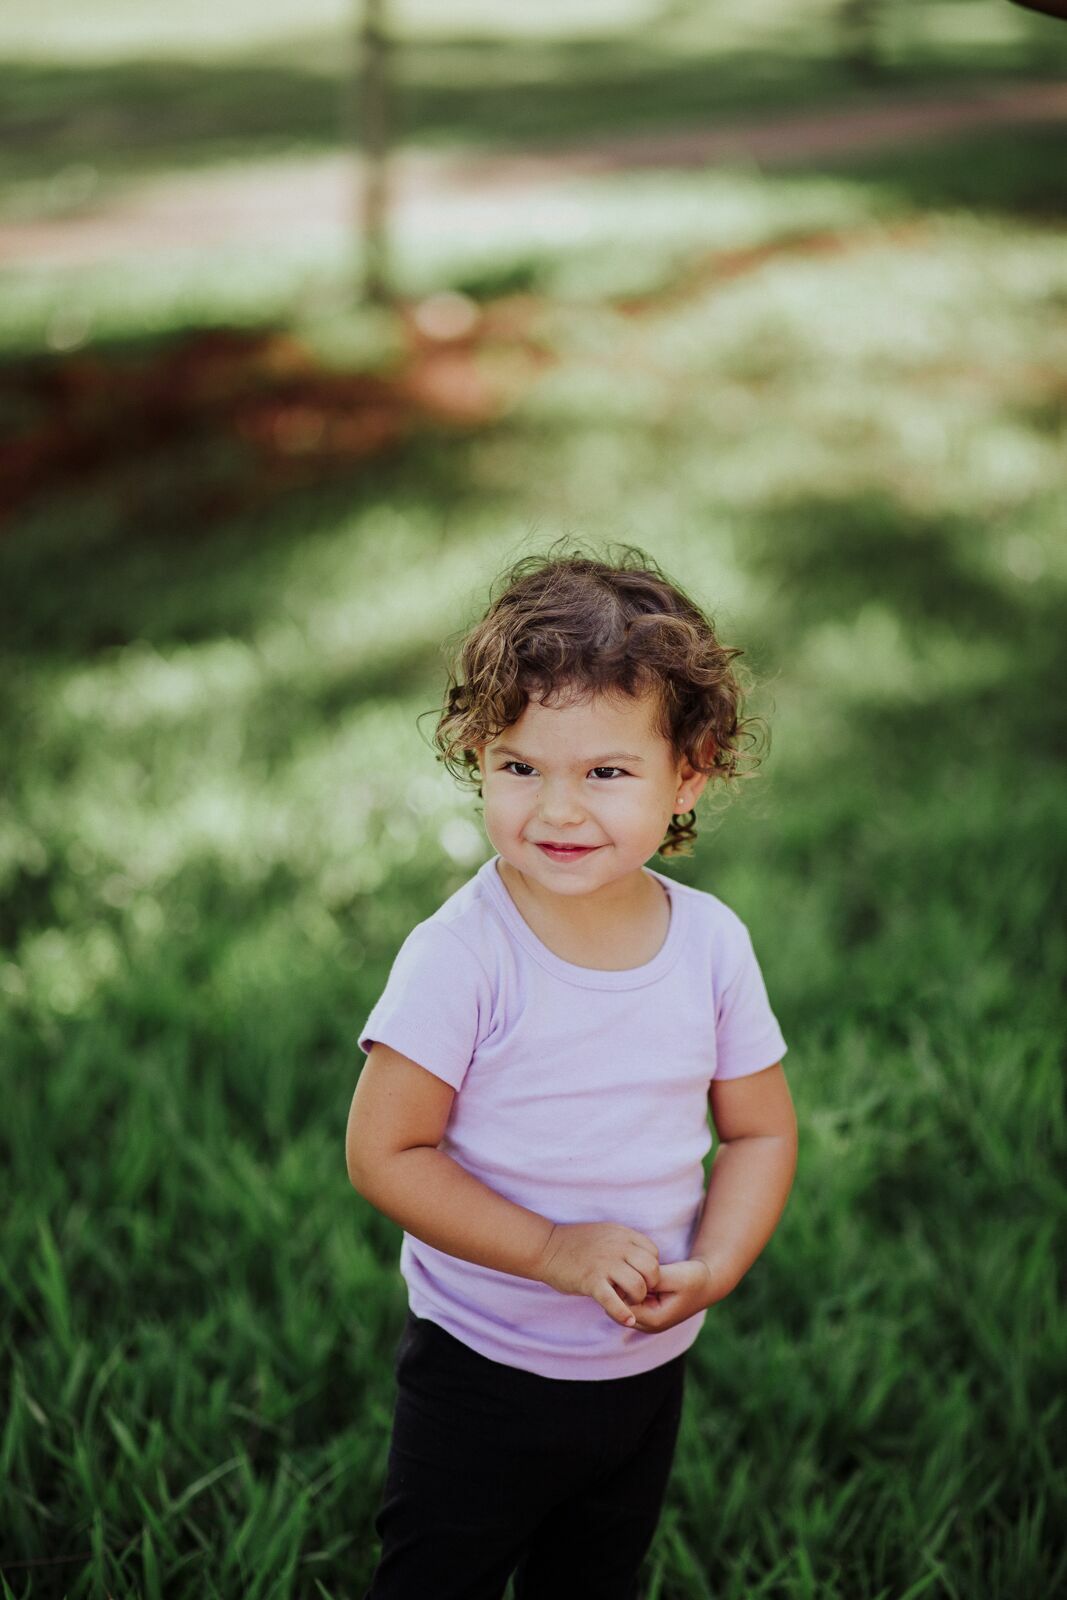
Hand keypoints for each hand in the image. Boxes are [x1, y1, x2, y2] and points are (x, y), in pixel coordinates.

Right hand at [538, 1222, 660, 1327]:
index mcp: (622, 1234)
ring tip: (626, 1301)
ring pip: (638, 1286)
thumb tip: (642, 1259)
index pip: (653, 1252)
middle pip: (652, 1269)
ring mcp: (604, 1264)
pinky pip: (614, 1301)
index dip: (650, 1268)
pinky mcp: (591, 1281)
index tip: (640, 1277)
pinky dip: (623, 1314)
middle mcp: (617, 1247)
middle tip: (637, 1292)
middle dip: (649, 1285)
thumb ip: (624, 1243)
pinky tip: (627, 1320)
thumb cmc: (575, 1243)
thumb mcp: (605, 1233)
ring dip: (636, 1299)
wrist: (546, 1247)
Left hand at [629, 1256, 729, 1333]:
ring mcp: (648, 1321)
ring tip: (628, 1269)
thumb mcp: (674, 1276)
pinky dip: (629, 1289)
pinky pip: (630, 1301)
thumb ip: (650, 1279)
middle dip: (619, 1289)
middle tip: (621, 1267)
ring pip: (623, 1305)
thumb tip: (627, 1280)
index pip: (622, 1307)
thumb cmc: (693, 1279)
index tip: (622, 1268)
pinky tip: (634, 1274)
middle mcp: (649, 1325)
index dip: (619, 1287)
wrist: (708, 1283)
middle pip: (619, 1309)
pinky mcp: (648, 1312)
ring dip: (624, 1289)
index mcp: (654, 1320)